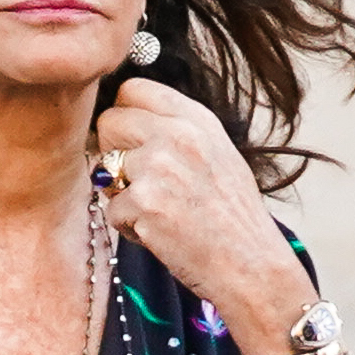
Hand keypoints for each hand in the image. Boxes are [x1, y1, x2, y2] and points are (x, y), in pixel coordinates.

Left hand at [95, 82, 311, 339]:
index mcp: (197, 119)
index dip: (124, 116)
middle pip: (108, 121)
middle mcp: (179, 135)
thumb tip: (120, 119)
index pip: (133, 89)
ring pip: (104, 167)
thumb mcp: (215, 155)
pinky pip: (109, 209)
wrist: (251, 265)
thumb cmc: (230, 216)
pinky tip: (161, 233)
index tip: (133, 140)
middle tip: (142, 182)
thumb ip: (173, 132)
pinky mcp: (144, 201)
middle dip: (113, 152)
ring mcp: (160, 166)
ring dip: (121, 194)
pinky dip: (127, 227)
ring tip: (159, 211)